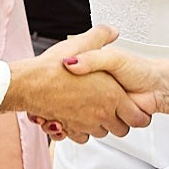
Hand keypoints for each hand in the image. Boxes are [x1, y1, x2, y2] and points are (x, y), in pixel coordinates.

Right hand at [5, 27, 154, 141]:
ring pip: (102, 133)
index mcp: (112, 96)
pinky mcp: (71, 129)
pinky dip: (82, 130)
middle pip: (121, 129)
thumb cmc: (54, 68)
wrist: (29, 85)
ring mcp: (86, 124)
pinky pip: (83, 137)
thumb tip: (112, 31)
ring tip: (94, 110)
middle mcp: (101, 113)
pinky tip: (78, 117)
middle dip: (120, 121)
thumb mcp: (83, 44)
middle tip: (115, 109)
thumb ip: (101, 37)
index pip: (137, 117)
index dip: (138, 113)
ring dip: (100, 125)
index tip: (135, 108)